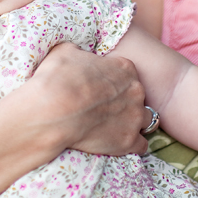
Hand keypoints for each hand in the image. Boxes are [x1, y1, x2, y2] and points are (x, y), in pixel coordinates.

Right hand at [32, 43, 149, 155]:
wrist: (53, 111)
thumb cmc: (57, 79)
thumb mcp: (65, 52)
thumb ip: (78, 52)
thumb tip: (76, 53)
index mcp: (124, 68)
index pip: (127, 73)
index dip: (114, 81)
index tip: (101, 88)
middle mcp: (135, 90)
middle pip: (137, 96)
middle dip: (124, 101)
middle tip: (103, 108)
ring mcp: (135, 116)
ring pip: (144, 119)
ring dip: (132, 122)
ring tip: (113, 127)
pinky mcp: (129, 141)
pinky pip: (141, 145)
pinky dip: (132, 145)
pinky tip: (118, 144)